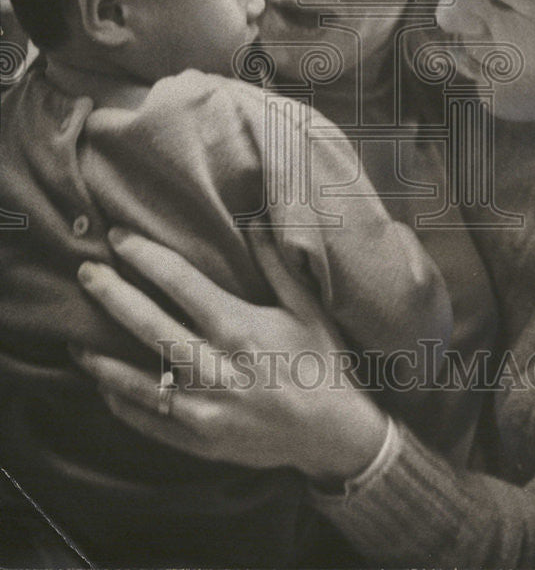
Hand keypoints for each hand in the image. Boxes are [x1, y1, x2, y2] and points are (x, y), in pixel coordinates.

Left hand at [72, 229, 388, 480]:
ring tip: (76, 339)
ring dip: (103, 359)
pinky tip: (104, 387)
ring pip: (140, 381)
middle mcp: (217, 368)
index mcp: (241, 329)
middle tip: (85, 273)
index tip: (120, 238)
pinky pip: (150, 422)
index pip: (181, 283)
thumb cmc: (323, 362)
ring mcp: (206, 409)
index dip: (146, 257)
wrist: (335, 433)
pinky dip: (123, 403)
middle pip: (150, 326)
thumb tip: (255, 218)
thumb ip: (276, 264)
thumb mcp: (307, 308)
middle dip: (113, 296)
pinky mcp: (202, 440)